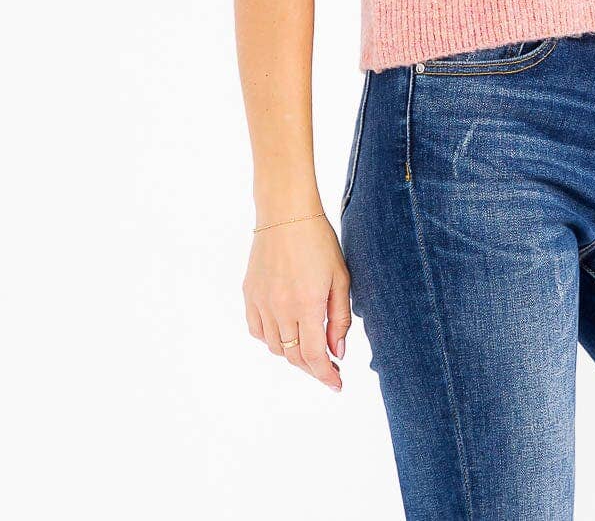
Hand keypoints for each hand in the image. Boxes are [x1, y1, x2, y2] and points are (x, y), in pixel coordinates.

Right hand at [243, 214, 350, 391]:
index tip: (337, 384)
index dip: (326, 375)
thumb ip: (340, 318)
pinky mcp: (249, 294)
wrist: (286, 213)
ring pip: (275, 347)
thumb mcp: (340, 278)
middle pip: (294, 356)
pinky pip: (257, 330)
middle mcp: (281, 308)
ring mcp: (261, 302)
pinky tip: (285, 332)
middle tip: (328, 367)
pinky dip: (272, 338)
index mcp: (307, 304)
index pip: (314, 356)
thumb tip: (337, 352)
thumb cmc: (319, 241)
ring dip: (293, 354)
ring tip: (309, 346)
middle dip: (313, 368)